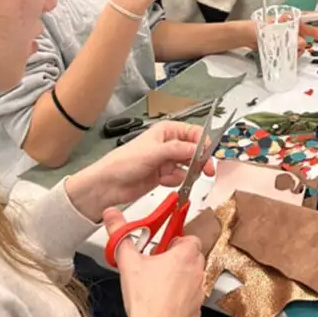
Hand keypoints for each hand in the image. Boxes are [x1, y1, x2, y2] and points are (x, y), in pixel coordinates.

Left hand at [66, 121, 216, 221]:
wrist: (108, 185)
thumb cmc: (125, 162)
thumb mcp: (153, 153)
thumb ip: (178, 150)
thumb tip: (199, 149)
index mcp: (167, 131)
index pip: (194, 133)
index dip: (203, 143)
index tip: (209, 154)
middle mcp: (169, 144)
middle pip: (195, 150)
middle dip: (199, 161)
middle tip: (207, 171)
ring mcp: (167, 160)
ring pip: (189, 165)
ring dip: (184, 172)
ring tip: (170, 176)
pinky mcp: (164, 175)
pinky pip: (179, 177)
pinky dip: (174, 181)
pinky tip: (162, 181)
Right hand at [109, 209, 204, 316]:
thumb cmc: (145, 300)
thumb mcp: (128, 262)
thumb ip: (120, 235)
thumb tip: (112, 216)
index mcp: (185, 255)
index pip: (191, 238)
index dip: (177, 241)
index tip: (164, 246)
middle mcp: (197, 272)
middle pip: (193, 256)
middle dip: (178, 258)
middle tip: (159, 264)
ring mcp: (199, 292)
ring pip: (193, 278)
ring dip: (181, 278)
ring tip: (160, 285)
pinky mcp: (196, 311)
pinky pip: (191, 299)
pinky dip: (181, 299)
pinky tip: (165, 303)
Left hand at [226, 19, 317, 53]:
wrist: (244, 36)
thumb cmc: (257, 27)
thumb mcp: (275, 32)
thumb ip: (290, 38)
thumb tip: (303, 44)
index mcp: (291, 19)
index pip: (312, 23)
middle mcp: (292, 28)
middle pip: (308, 38)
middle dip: (305, 44)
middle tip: (296, 49)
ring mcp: (288, 37)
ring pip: (300, 47)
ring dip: (295, 51)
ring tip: (283, 51)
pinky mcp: (282, 45)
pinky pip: (292, 52)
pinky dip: (290, 56)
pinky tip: (282, 55)